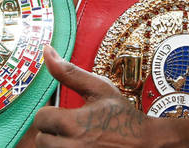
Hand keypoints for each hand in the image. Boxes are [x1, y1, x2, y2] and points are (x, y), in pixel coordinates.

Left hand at [34, 46, 188, 146]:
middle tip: (69, 128)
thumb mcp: (99, 89)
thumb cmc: (124, 117)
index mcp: (74, 124)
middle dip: (52, 132)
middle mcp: (72, 146)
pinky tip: (78, 146)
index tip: (63, 113)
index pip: (41, 118)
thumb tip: (47, 50)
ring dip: (57, 144)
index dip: (50, 113)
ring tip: (73, 139)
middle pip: (42, 140)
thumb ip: (69, 72)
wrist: (147, 144)